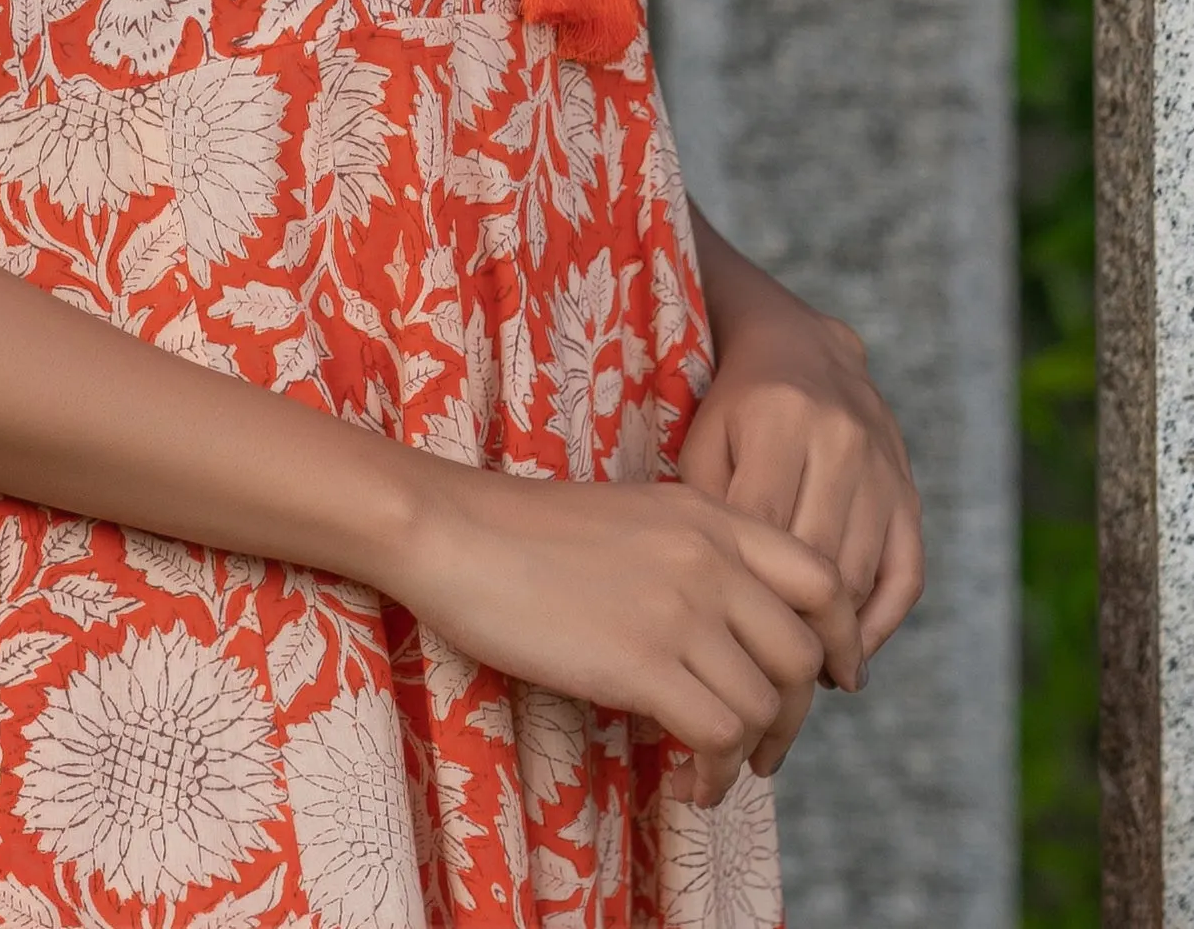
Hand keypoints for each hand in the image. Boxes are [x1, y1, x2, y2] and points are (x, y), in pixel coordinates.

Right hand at [388, 466, 864, 804]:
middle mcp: (709, 556)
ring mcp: (679, 607)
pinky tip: (690, 783)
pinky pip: (719, 735)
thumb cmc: (526, 531)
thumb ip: (696, 556)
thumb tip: (736, 631)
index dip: (842, 639)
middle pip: (804, 652)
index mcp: (709, 514)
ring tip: (716, 771)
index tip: (830, 682)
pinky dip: (715, 774)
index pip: (822, 577)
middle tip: (766, 745)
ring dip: (753, 754)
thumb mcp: (634, 517)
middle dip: (796, 714)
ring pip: (767, 702)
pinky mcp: (642, 660)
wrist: (455, 531)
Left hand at [679, 262, 923, 665]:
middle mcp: (842, 441)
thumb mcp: (704, 438)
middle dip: (788, 628)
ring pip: (862, 575)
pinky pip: (907, 575)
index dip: (743, 592)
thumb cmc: (732, 405)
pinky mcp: (910, 491)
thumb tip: (712, 603)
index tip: (718, 643)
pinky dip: (882, 625)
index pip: (763, 526)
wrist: (800, 347)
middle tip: (758, 680)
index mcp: (780, 419)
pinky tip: (852, 659)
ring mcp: (884, 467)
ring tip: (798, 680)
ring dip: (834, 638)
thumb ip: (706, 509)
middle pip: (818, 561)